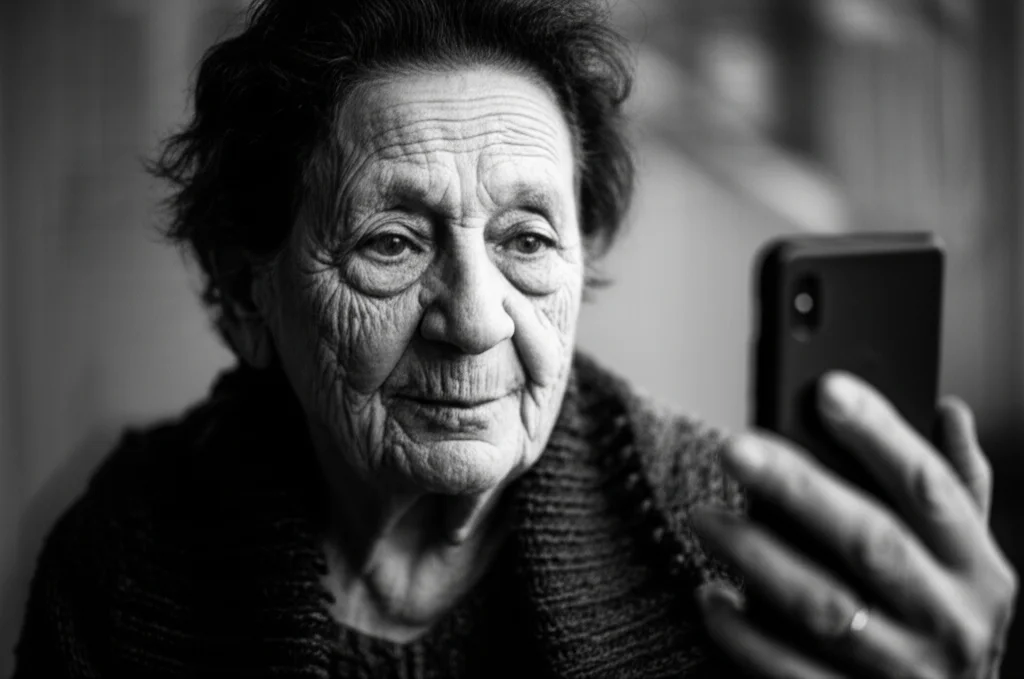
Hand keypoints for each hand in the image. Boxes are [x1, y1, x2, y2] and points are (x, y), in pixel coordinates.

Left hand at [692, 372, 1017, 677]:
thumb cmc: (944, 625)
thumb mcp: (969, 562)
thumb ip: (959, 491)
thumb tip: (949, 411)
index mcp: (977, 569)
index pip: (930, 487)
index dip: (881, 434)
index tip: (828, 389)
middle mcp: (948, 620)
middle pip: (869, 540)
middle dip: (798, 489)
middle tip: (734, 448)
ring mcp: (902, 671)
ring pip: (823, 607)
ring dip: (755, 558)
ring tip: (702, 516)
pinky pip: (788, 671)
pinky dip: (743, 634)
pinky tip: (709, 597)